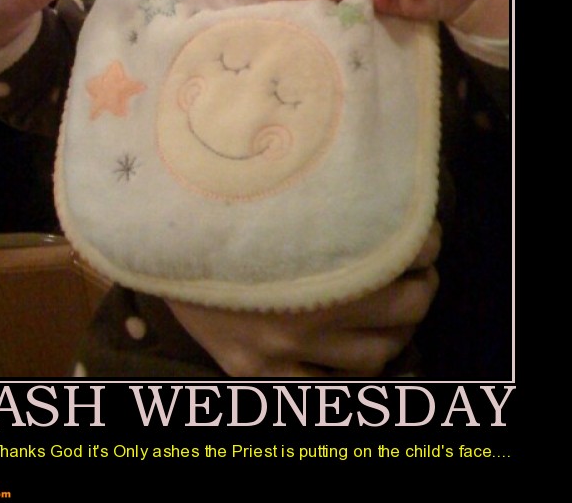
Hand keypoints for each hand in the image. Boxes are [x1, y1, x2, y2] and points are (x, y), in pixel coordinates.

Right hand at [166, 222, 440, 376]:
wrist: (152, 242)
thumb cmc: (216, 209)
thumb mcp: (272, 198)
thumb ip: (323, 203)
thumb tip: (377, 189)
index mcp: (306, 258)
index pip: (396, 258)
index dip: (422, 246)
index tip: (424, 234)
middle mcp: (298, 312)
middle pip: (400, 310)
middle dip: (420, 287)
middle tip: (419, 269)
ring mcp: (278, 350)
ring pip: (376, 355)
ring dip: (400, 331)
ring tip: (400, 308)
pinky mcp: (258, 375)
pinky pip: (332, 386)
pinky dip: (357, 369)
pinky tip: (361, 347)